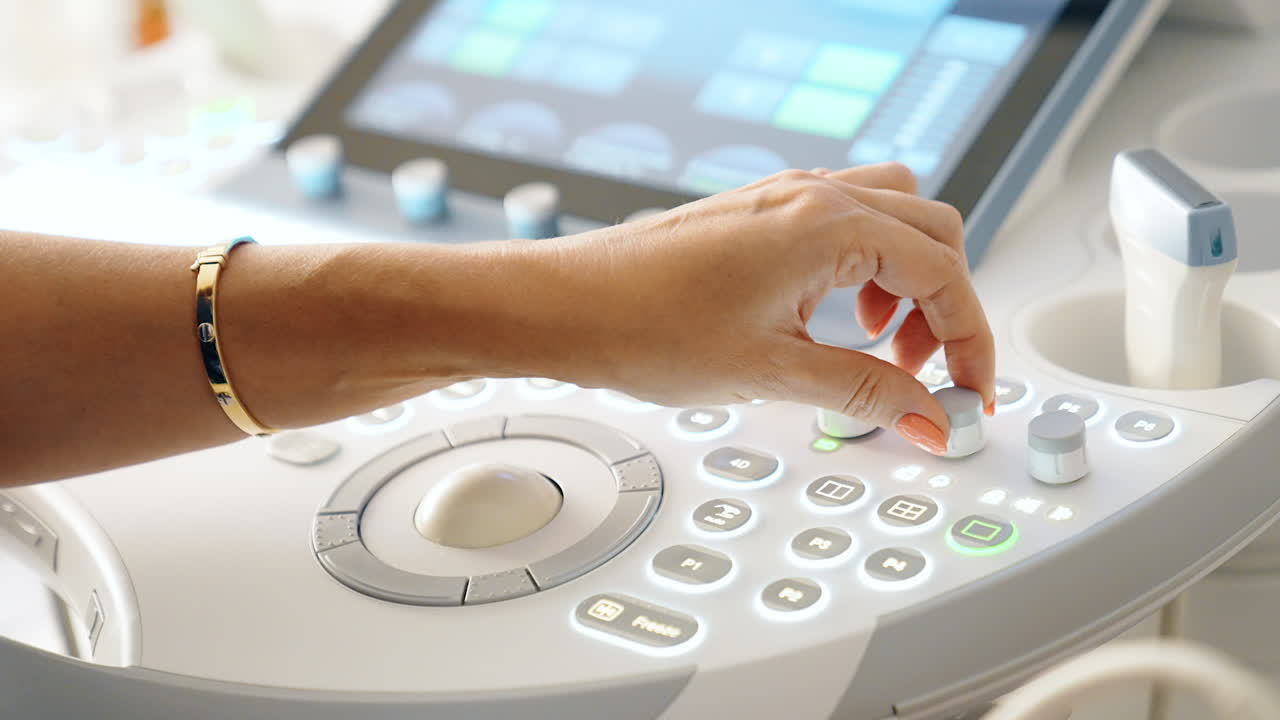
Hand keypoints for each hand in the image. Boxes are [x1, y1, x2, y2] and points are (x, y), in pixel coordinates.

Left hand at [514, 163, 995, 454]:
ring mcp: (782, 198)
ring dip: (905, 282)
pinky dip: (862, 270)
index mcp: (828, 224)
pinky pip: (842, 224)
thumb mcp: (772, 372)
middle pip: (930, 233)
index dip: (970, 339)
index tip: (971, 392)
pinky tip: (832, 321)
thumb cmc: (642, 325)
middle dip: (946, 306)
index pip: (943, 272)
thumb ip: (865, 393)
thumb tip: (929, 418)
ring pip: (891, 219)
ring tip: (878, 349)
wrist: (562, 306)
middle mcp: (811, 196)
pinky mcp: (756, 214)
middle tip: (927, 374)